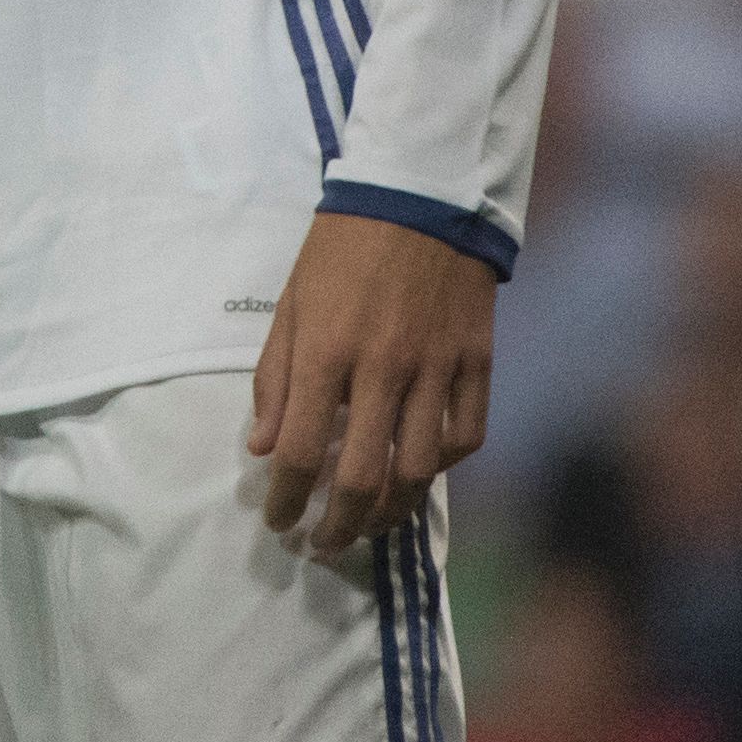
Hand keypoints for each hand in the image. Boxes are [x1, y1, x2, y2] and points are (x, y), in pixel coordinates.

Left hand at [248, 212, 494, 557]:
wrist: (420, 196)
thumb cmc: (341, 250)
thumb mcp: (291, 305)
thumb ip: (276, 379)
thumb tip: (264, 448)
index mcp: (328, 352)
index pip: (302, 452)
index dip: (286, 500)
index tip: (277, 522)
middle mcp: (384, 370)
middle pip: (362, 478)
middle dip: (336, 526)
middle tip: (320, 546)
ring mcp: (437, 370)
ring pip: (419, 473)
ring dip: (389, 513)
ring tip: (365, 528)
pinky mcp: (477, 364)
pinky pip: (465, 439)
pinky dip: (442, 469)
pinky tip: (418, 478)